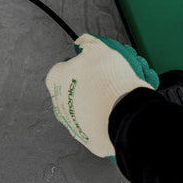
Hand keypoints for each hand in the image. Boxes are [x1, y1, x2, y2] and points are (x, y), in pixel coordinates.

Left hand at [45, 34, 158, 158]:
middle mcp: (61, 105)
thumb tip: (84, 42)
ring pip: (92, 109)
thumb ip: (87, 44)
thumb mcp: (97, 48)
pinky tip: (126, 106)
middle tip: (113, 77)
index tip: (93, 62)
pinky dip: (113, 117)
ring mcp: (75, 125)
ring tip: (125, 90)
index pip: (63, 68)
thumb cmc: (106, 80)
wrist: (121, 110)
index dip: (80, 63)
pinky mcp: (91, 140)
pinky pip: (103, 124)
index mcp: (56, 81)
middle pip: (78, 90)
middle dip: (95, 83)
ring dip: (106, 100)